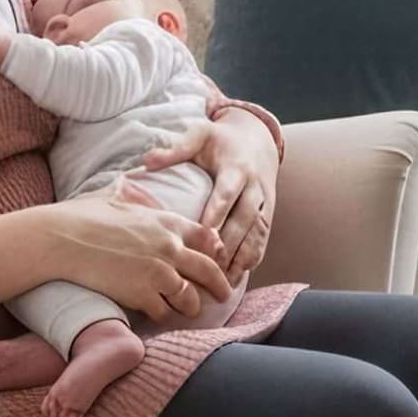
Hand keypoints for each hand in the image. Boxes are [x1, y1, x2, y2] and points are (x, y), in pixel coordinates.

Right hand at [0, 189, 230, 322]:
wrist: (61, 239)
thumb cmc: (82, 216)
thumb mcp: (116, 198)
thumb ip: (136, 199)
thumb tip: (133, 188)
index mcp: (165, 221)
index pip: (206, 237)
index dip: (217, 251)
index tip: (221, 259)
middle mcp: (169, 247)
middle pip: (208, 271)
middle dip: (220, 285)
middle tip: (224, 295)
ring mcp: (157, 272)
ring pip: (190, 298)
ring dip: (190, 306)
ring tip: (190, 311)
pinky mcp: (142, 294)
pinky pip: (164, 312)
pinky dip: (162, 315)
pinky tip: (158, 314)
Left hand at [143, 108, 281, 278]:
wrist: (257, 138)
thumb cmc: (220, 140)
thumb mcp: (200, 136)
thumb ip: (176, 149)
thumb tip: (148, 160)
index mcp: (237, 168)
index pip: (227, 194)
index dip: (217, 215)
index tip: (203, 236)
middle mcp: (254, 186)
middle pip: (244, 219)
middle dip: (229, 243)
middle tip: (210, 267)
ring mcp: (264, 202)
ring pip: (256, 233)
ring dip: (242, 257)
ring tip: (225, 280)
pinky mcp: (268, 213)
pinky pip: (263, 238)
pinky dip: (253, 258)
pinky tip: (238, 276)